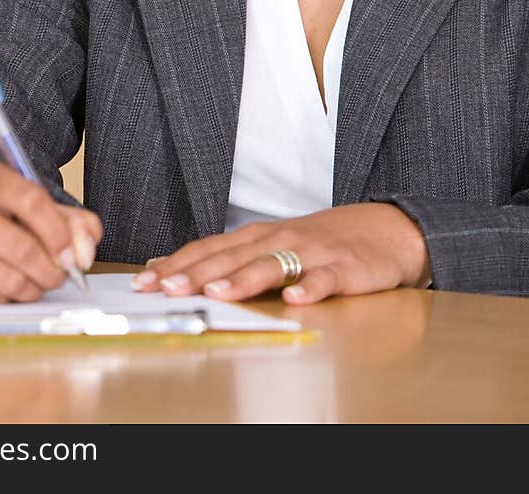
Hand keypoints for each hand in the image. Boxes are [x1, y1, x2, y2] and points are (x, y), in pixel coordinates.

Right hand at [0, 159, 102, 301]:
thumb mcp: (30, 199)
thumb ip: (70, 221)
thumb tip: (85, 254)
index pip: (31, 202)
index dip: (59, 233)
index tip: (73, 255)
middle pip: (21, 248)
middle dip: (51, 271)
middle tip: (60, 276)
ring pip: (6, 279)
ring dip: (33, 289)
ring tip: (39, 283)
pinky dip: (8, 299)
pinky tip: (10, 286)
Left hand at [131, 204, 430, 304]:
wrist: (384, 229)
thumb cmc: (320, 241)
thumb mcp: (269, 243)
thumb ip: (224, 255)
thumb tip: (169, 265)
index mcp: (257, 236)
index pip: (209, 248)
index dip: (177, 264)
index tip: (144, 281)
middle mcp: (279, 239)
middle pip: (233, 256)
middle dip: (198, 272)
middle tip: (168, 289)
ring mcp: (312, 252)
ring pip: (273, 265)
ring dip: (244, 278)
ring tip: (218, 292)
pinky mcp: (344, 269)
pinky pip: (325, 279)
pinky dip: (310, 289)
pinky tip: (296, 300)